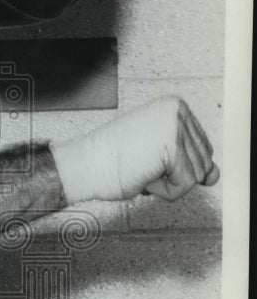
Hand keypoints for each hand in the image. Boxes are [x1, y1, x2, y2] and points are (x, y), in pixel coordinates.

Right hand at [52, 97, 219, 203]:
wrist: (84, 165)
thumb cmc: (111, 161)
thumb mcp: (158, 158)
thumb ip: (189, 162)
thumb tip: (214, 175)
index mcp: (174, 107)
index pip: (201, 149)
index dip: (175, 166)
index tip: (146, 158)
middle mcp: (177, 111)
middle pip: (204, 161)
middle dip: (174, 175)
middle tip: (142, 165)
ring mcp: (175, 126)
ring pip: (196, 174)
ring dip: (167, 183)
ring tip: (141, 169)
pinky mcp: (172, 146)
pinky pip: (186, 184)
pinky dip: (165, 191)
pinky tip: (143, 177)